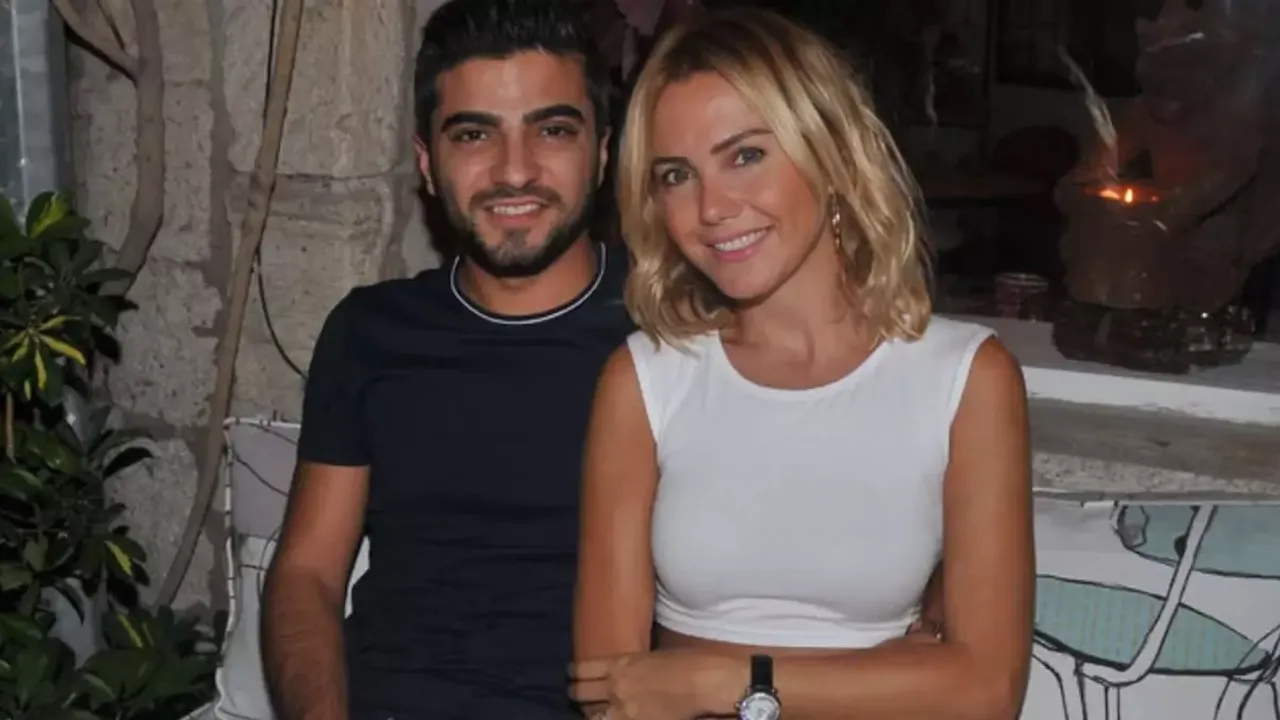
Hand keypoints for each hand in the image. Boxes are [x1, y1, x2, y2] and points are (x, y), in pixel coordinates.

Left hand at [569, 650, 732, 719]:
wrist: (705, 682)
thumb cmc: (688, 662)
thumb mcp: (652, 657)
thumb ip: (633, 666)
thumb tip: (625, 673)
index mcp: (620, 663)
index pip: (582, 669)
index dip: (573, 673)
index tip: (571, 675)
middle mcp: (615, 686)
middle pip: (580, 694)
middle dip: (576, 695)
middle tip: (577, 696)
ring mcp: (623, 710)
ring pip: (592, 717)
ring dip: (592, 714)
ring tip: (593, 714)